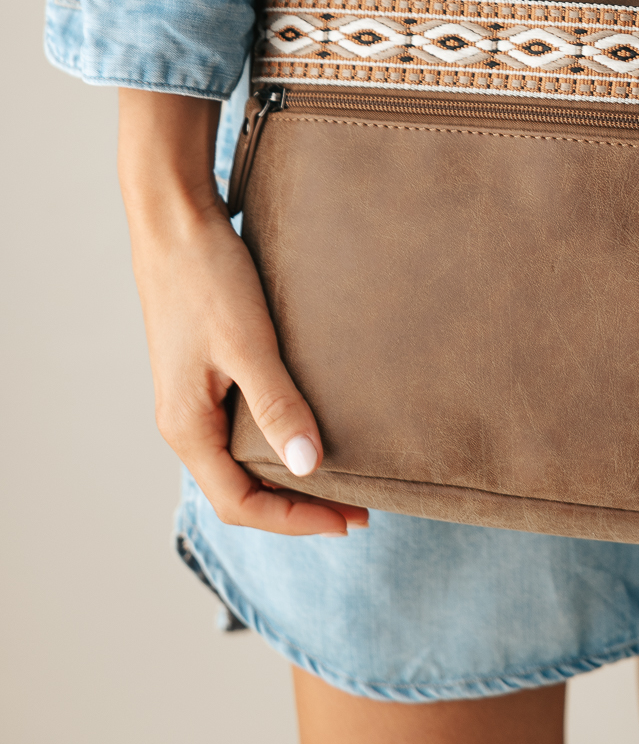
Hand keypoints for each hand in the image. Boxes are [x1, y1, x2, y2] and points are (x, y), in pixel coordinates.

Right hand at [118, 90, 367, 536]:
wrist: (175, 223)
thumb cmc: (207, 278)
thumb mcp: (248, 344)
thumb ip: (278, 406)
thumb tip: (309, 466)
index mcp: (187, 428)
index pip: (240, 504)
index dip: (296, 520)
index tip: (350, 518)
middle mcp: (185, 423)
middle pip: (241, 490)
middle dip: (298, 505)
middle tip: (358, 505)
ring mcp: (192, 399)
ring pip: (241, 460)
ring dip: (289, 474)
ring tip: (341, 474)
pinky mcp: (205, 374)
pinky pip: (240, 428)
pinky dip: (277, 440)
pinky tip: (311, 427)